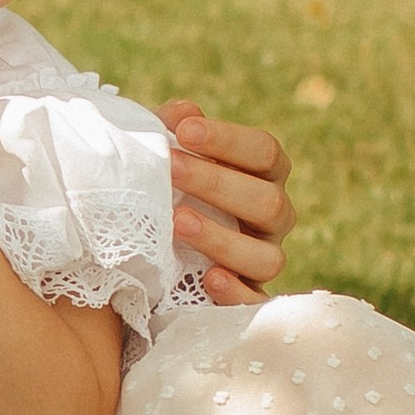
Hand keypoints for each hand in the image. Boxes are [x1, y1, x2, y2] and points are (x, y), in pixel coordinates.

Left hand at [159, 102, 293, 306]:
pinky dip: (236, 291)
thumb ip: (171, 130)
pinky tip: (208, 278)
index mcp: (262, 176)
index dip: (228, 140)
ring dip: (222, 238)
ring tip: (178, 221)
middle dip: (218, 184)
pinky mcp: (247, 298)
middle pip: (268, 201)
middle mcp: (272, 217)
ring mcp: (262, 259)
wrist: (142, 248)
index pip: (264, 152)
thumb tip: (184, 112)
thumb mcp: (162, 157)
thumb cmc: (162, 187)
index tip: (183, 132)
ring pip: (267, 255)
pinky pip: (257, 302)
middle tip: (171, 169)